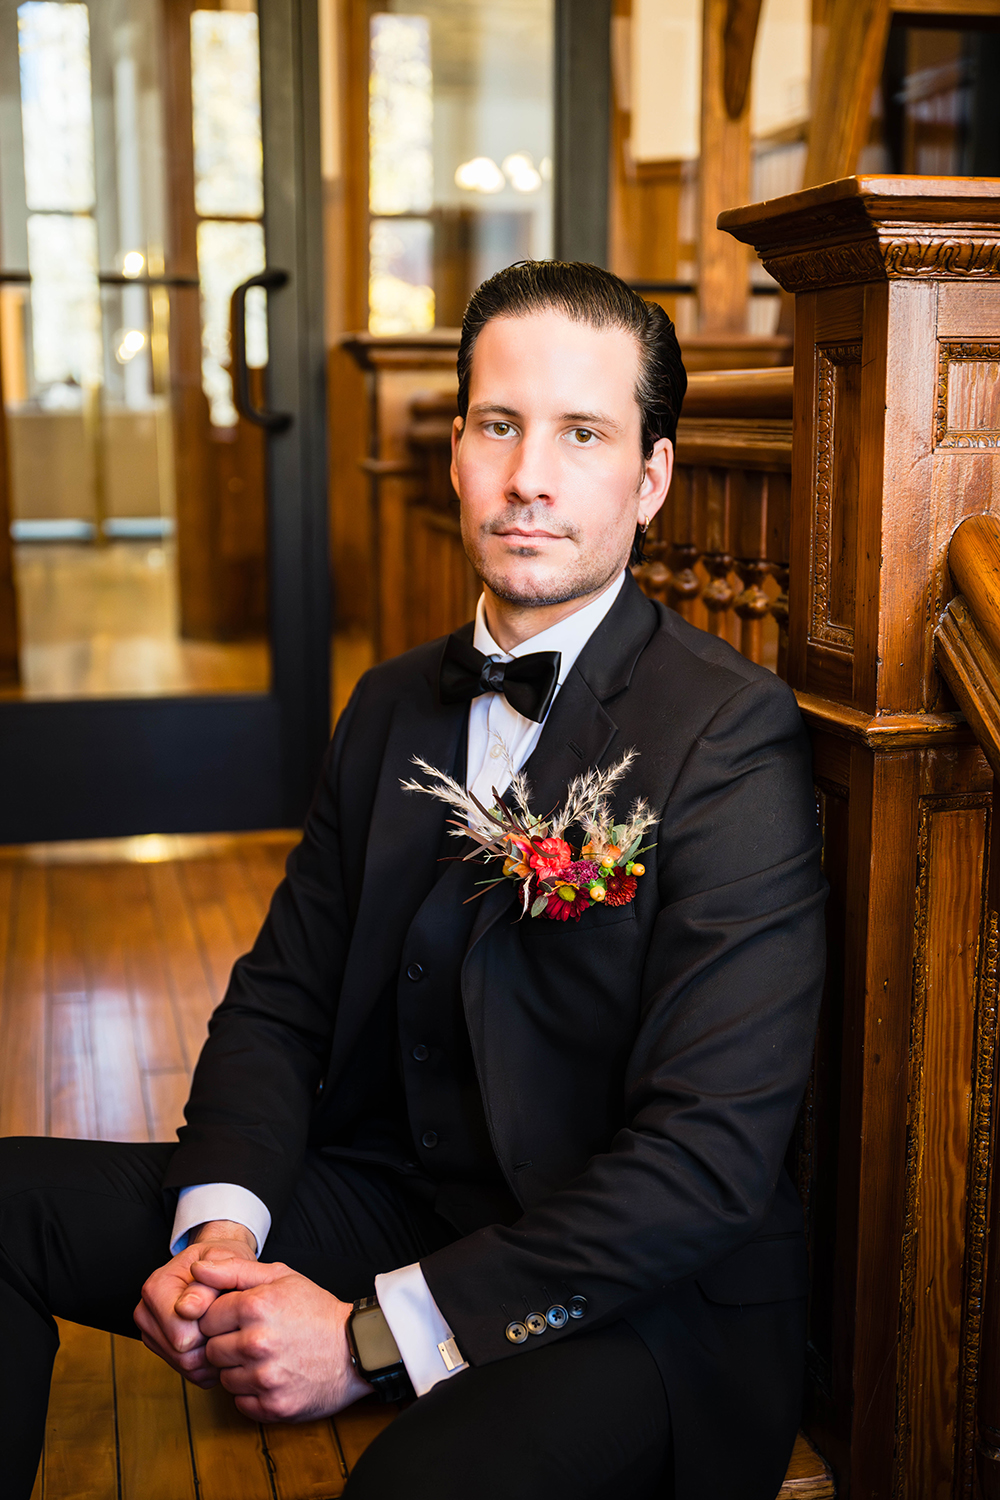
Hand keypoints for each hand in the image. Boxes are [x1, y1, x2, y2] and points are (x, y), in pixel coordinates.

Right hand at [133, 1220, 257, 1386]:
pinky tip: (221, 1341)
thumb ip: (208, 1283)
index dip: (212, 1328)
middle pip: (182, 1355)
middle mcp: (146, 1314)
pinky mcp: (163, 1351)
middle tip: (232, 1321)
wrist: (217, 1264)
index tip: (228, 1308)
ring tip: (229, 1330)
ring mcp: (152, 1335)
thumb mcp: (223, 1260)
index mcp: (155, 1288)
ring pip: (186, 1367)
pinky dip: (211, 1364)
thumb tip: (187, 1309)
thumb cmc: (222, 1261)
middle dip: (213, 1343)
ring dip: (213, 1356)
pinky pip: (190, 1374)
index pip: (181, 1334)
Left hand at [191, 1255, 373, 1420]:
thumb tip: (196, 1268)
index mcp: (255, 1307)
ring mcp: (264, 1378)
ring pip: (223, 1378)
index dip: (222, 1318)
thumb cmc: (315, 1310)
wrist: (355, 1348)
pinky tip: (272, 1376)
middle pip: (211, 1350)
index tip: (241, 1318)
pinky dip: (252, 1393)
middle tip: (255, 1338)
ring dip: (239, 1370)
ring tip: (266, 1357)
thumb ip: (233, 1270)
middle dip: (227, 1344)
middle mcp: (256, 1344)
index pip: (206, 1318)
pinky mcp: (272, 1406)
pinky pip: (240, 1402)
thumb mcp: (280, 1276)